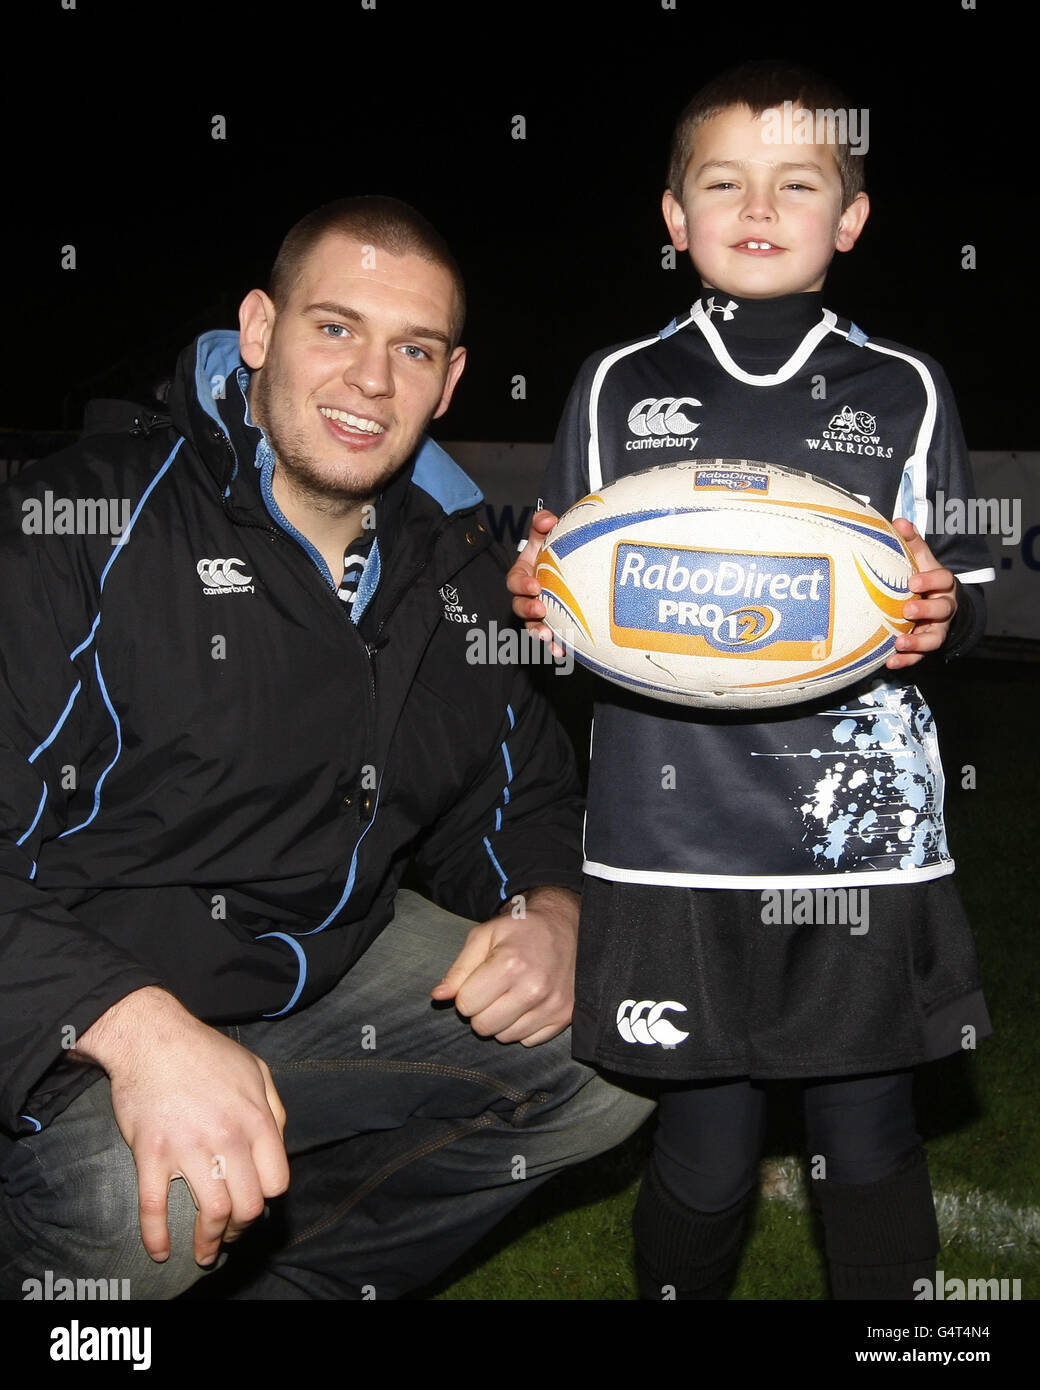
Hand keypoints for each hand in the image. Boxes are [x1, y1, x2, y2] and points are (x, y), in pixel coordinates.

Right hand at [72, 987, 288, 1265]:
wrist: (152, 1036)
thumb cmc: (205, 1053)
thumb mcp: (256, 1070)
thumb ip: (274, 1108)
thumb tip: (279, 1145)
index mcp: (256, 1119)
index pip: (276, 1181)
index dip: (268, 1199)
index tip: (256, 1204)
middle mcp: (227, 1136)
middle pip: (247, 1205)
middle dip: (241, 1229)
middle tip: (230, 1235)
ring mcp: (188, 1146)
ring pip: (211, 1212)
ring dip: (208, 1242)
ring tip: (204, 1252)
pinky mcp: (151, 1152)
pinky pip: (154, 1207)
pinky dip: (157, 1237)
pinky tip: (161, 1251)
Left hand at [430, 886, 577, 1045]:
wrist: (566, 925)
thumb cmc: (520, 929)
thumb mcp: (484, 935)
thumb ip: (459, 968)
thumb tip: (438, 997)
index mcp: (510, 965)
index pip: (466, 1005)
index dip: (466, 993)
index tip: (477, 981)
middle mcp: (533, 989)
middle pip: (483, 1026)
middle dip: (481, 1010)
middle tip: (492, 990)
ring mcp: (552, 1005)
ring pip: (506, 1037)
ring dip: (502, 1020)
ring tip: (511, 995)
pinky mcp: (565, 1017)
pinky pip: (529, 1041)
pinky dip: (523, 1027)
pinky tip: (528, 1004)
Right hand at [505, 509, 564, 655]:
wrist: (572, 567)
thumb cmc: (554, 552)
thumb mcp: (546, 536)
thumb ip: (543, 525)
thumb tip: (546, 519)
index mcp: (523, 575)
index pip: (515, 580)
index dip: (522, 584)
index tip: (535, 585)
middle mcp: (527, 596)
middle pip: (520, 606)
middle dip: (528, 610)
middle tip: (541, 610)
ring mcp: (539, 613)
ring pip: (533, 626)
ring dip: (539, 632)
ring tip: (549, 637)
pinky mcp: (552, 625)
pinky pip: (550, 638)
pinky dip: (555, 645)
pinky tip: (563, 651)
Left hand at [885, 519, 957, 668]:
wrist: (934, 603)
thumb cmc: (923, 577)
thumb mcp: (920, 559)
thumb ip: (911, 542)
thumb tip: (898, 521)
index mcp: (942, 584)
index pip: (943, 580)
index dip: (930, 581)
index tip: (913, 582)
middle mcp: (944, 607)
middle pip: (942, 610)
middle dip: (926, 611)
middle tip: (907, 610)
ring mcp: (937, 628)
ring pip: (934, 638)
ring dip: (918, 642)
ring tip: (899, 643)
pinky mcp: (926, 645)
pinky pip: (919, 657)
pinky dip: (906, 661)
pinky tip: (890, 663)